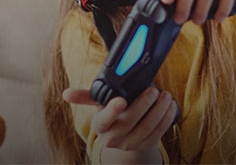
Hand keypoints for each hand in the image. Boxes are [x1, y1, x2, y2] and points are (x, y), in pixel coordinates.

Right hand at [62, 87, 176, 158]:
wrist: (125, 134)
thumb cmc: (112, 112)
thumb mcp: (100, 104)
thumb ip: (86, 96)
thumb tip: (65, 93)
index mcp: (100, 125)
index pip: (104, 120)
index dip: (112, 111)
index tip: (121, 100)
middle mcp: (113, 138)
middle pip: (130, 121)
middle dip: (143, 104)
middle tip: (153, 90)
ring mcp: (130, 144)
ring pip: (147, 127)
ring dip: (159, 110)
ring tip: (165, 95)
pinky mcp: (146, 146)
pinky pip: (159, 133)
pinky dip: (166, 118)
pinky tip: (170, 105)